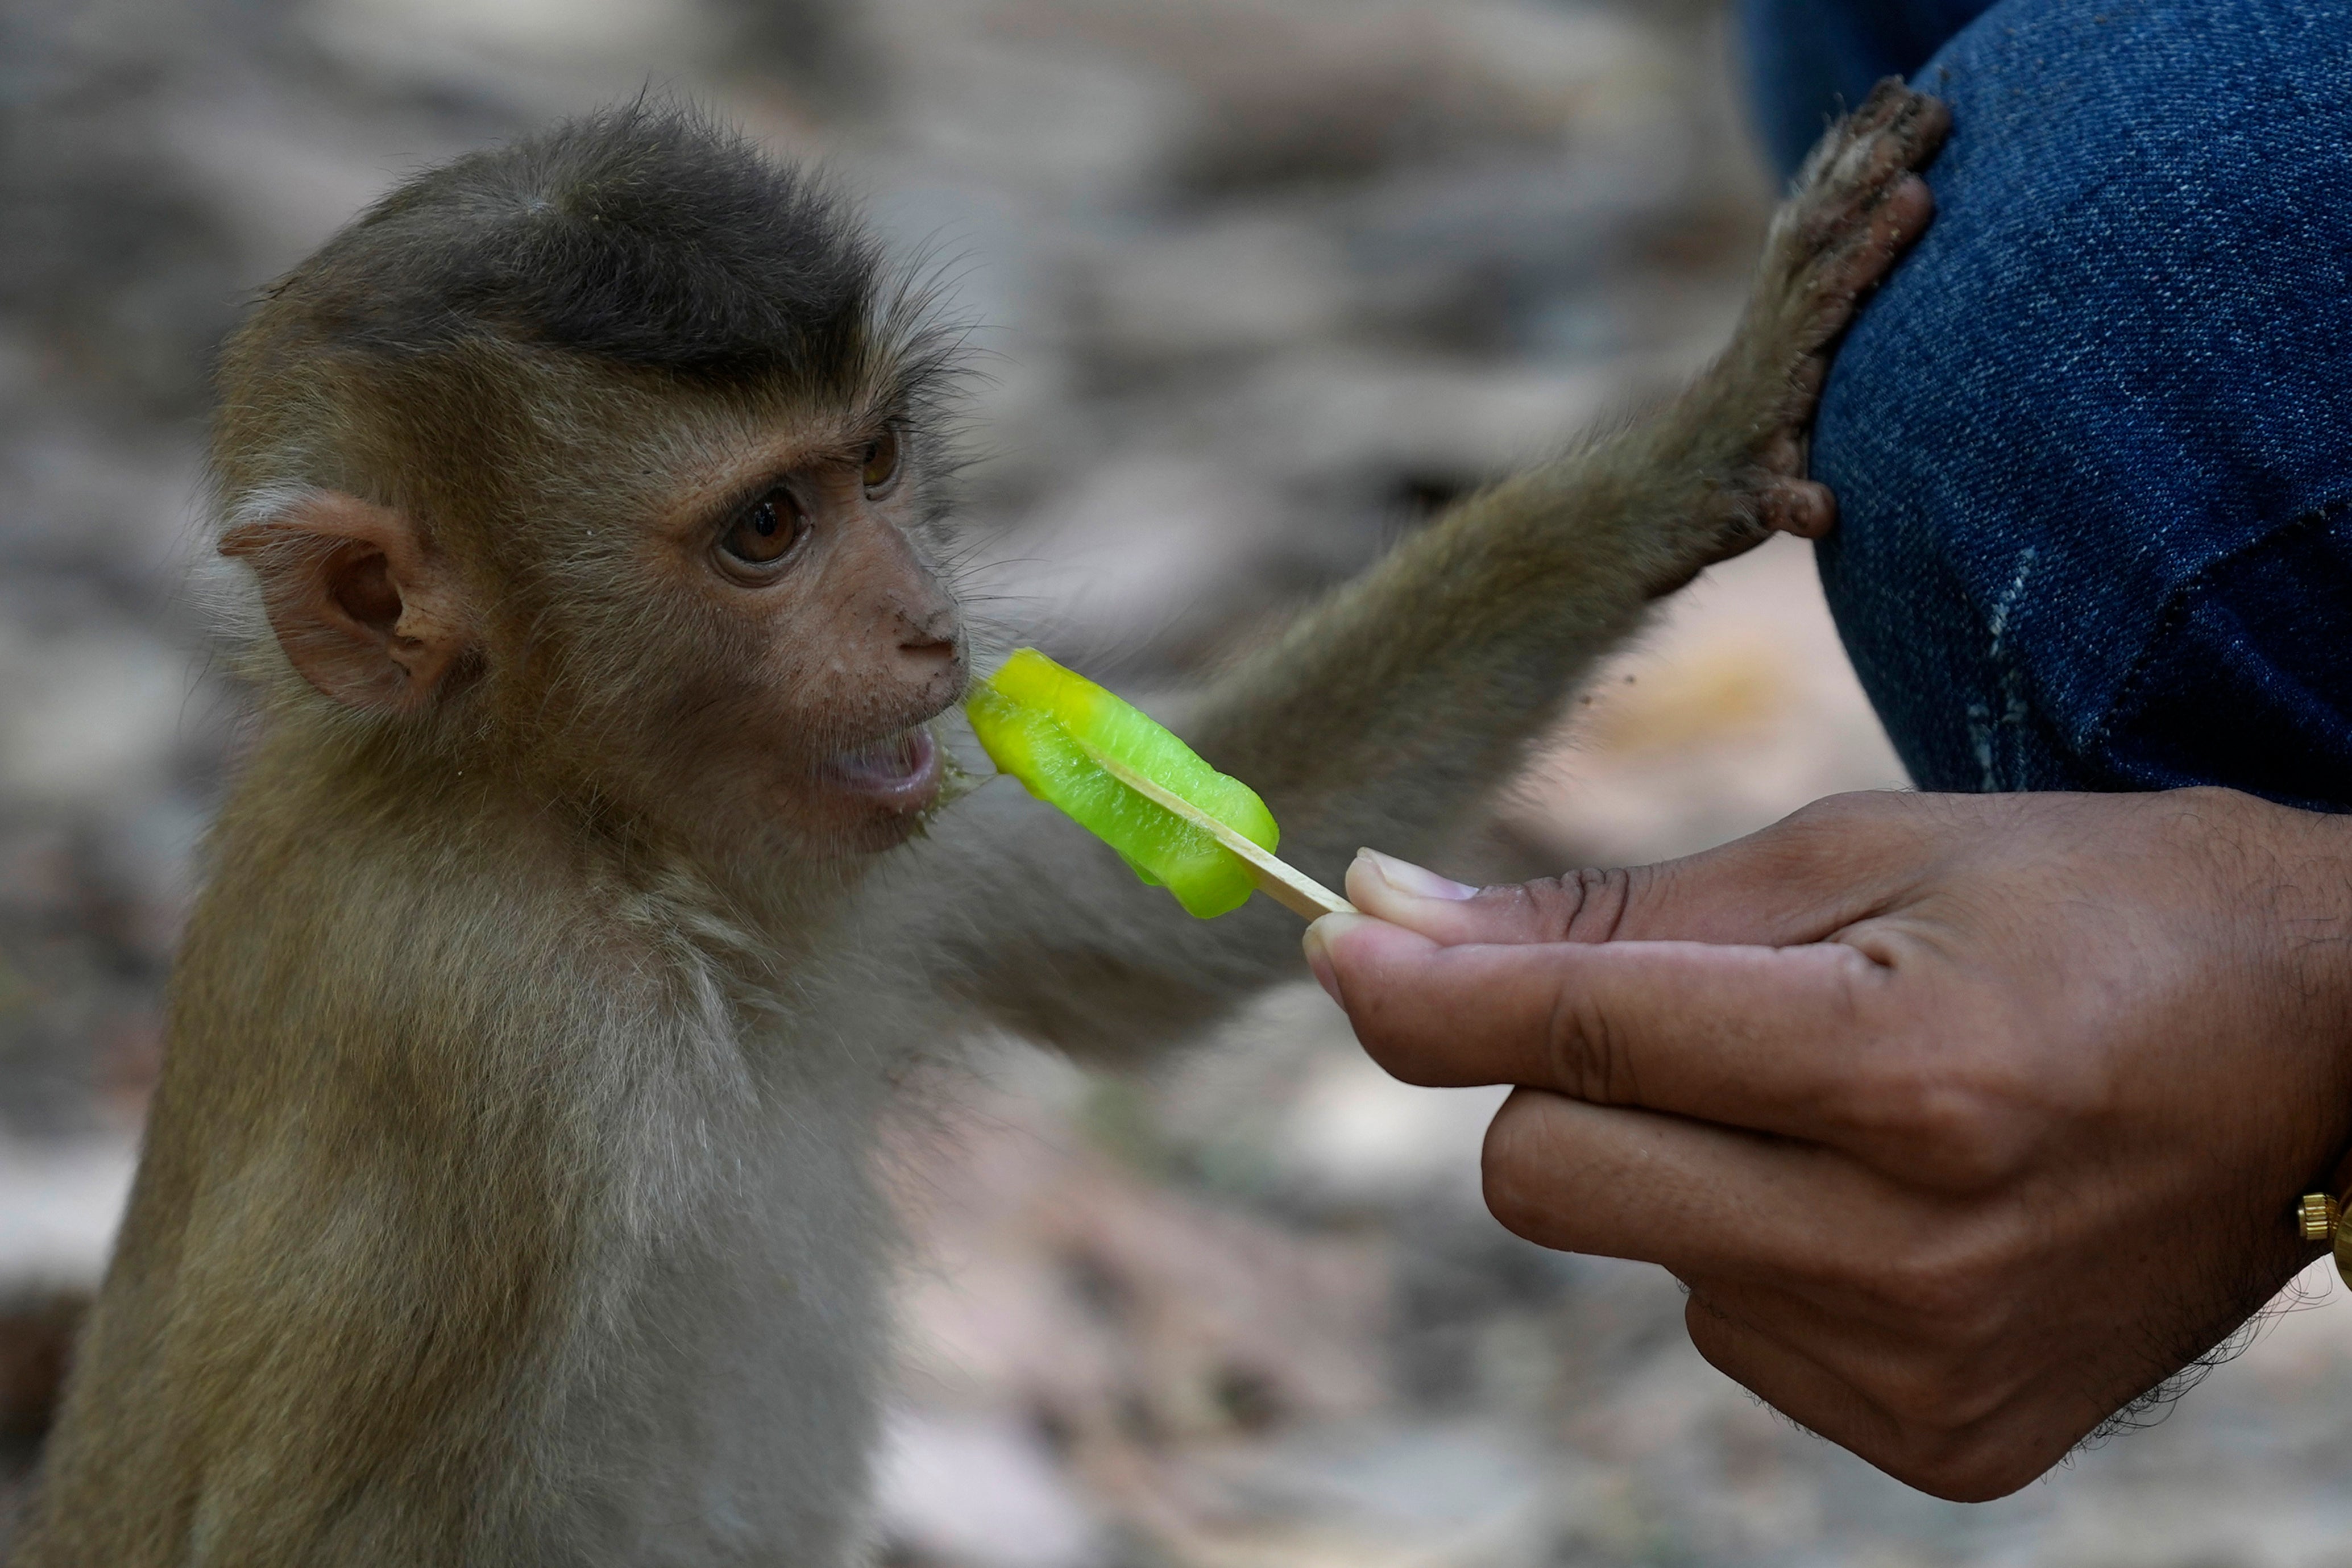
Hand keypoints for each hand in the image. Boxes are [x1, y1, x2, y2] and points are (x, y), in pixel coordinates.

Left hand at [1303, 789, 2351, 1499]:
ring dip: (1682, 1161)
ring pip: (1626, 1249)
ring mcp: (1925, 1370)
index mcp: (1907, 1072)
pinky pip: (1721, 1329)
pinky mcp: (1940, 1445)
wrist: (2326, 1054)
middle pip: (1543, 1177)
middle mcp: (1912, 1249)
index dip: (1423, 989)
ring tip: (1856, 1103)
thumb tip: (1381, 920)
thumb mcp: (1859, 855)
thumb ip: (1608, 916)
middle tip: (1702, 1018)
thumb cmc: (2084, 911)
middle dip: (1559, 1080)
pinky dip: (1759, 1250)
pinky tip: (1889, 1199)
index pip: (1580, 1035)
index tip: (1331, 938)